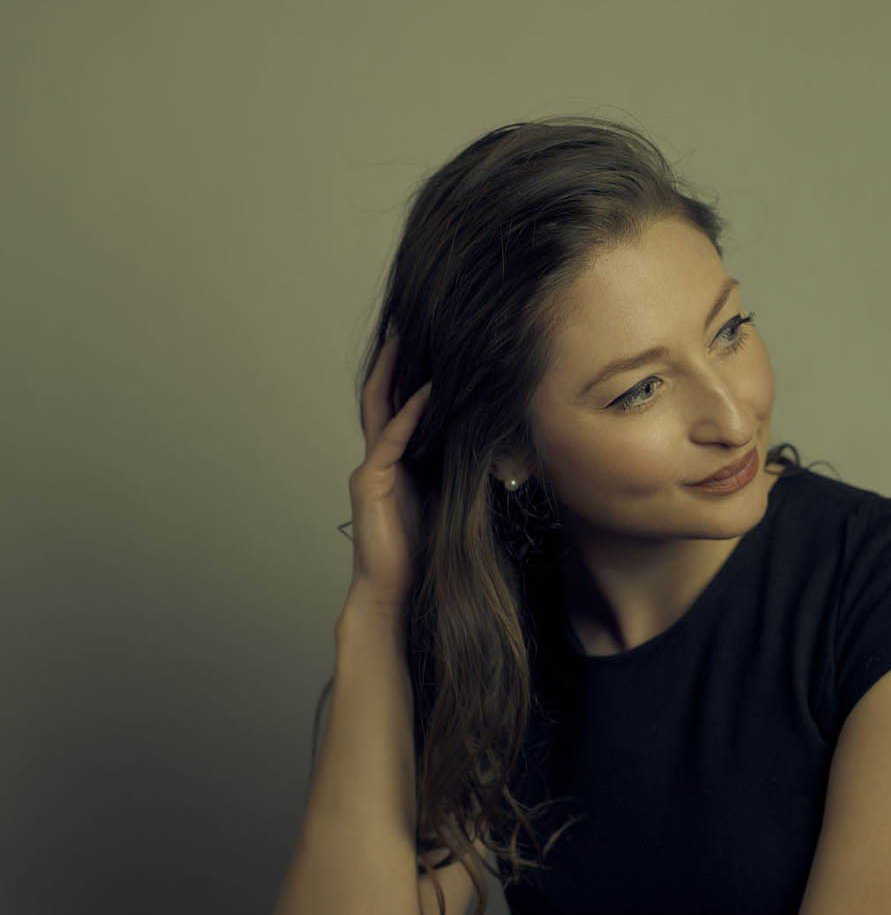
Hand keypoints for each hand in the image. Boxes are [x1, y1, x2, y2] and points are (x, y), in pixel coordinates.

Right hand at [345, 329, 433, 609]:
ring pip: (380, 408)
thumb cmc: (425, 552)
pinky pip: (390, 440)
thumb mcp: (450, 499)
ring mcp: (371, 469)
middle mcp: (380, 458)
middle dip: (395, 359)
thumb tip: (498, 443)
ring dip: (396, 374)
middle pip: (383, 395)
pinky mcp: (369, 484)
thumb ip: (461, 469)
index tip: (433, 341)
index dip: (411, 373)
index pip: (401, 404)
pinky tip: (427, 394)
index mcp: (399, 460)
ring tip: (410, 340)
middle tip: (411, 322)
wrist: (398, 593)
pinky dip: (409, 415)